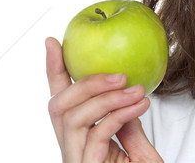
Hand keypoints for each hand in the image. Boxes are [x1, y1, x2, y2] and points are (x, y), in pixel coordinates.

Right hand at [46, 37, 163, 162]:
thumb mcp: (140, 153)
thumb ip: (131, 130)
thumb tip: (126, 98)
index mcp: (78, 142)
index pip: (61, 103)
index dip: (54, 71)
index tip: (53, 42)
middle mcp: (72, 150)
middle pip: (59, 106)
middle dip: (85, 82)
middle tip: (119, 74)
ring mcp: (77, 159)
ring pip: (75, 117)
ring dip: (107, 97)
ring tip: (136, 90)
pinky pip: (98, 133)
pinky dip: (119, 115)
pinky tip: (139, 106)